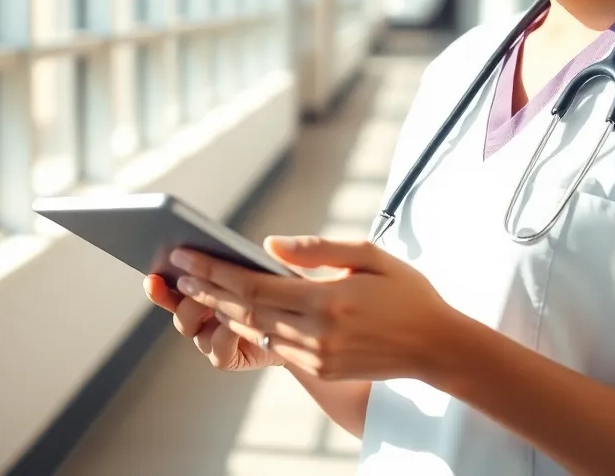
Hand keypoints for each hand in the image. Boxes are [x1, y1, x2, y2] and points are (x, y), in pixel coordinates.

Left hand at [168, 235, 454, 380]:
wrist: (435, 345)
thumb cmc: (405, 292)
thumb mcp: (368, 254)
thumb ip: (317, 249)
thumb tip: (268, 245)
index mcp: (326, 300)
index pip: (254, 285)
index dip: (214, 271)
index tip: (186, 255)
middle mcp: (316, 333)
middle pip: (245, 310)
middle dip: (208, 289)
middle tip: (178, 271)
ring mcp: (316, 356)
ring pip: (255, 330)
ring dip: (222, 309)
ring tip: (197, 289)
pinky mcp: (320, 368)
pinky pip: (274, 345)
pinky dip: (249, 327)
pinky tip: (233, 312)